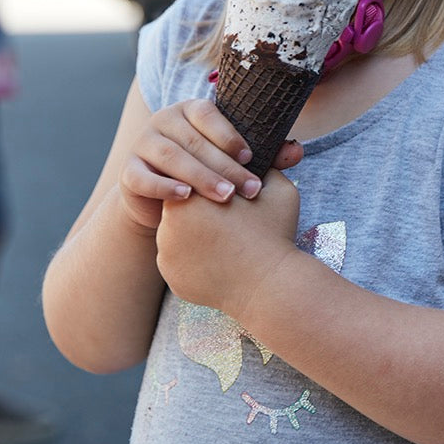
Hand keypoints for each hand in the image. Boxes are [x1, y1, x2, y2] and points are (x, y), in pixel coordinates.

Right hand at [117, 98, 302, 233]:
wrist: (163, 202)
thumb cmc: (207, 173)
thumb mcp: (233, 162)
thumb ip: (265, 155)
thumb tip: (297, 151)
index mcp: (191, 110)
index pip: (210, 114)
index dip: (230, 135)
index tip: (252, 158)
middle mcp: (165, 120)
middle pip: (195, 140)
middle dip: (224, 166)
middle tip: (248, 189)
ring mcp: (143, 143)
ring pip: (171, 156)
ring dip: (200, 176)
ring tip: (224, 196)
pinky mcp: (128, 170)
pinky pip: (143, 176)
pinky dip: (164, 186)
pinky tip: (185, 197)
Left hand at [155, 168, 301, 314]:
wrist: (269, 285)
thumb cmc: (274, 234)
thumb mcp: (277, 190)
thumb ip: (262, 169)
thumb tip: (260, 158)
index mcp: (193, 194)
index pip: (195, 180)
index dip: (213, 187)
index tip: (230, 196)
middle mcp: (170, 220)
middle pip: (182, 207)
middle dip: (200, 212)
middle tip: (227, 220)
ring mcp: (166, 251)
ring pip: (177, 235)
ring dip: (194, 236)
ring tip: (224, 242)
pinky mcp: (171, 276)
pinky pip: (179, 262)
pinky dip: (194, 261)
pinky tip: (218, 262)